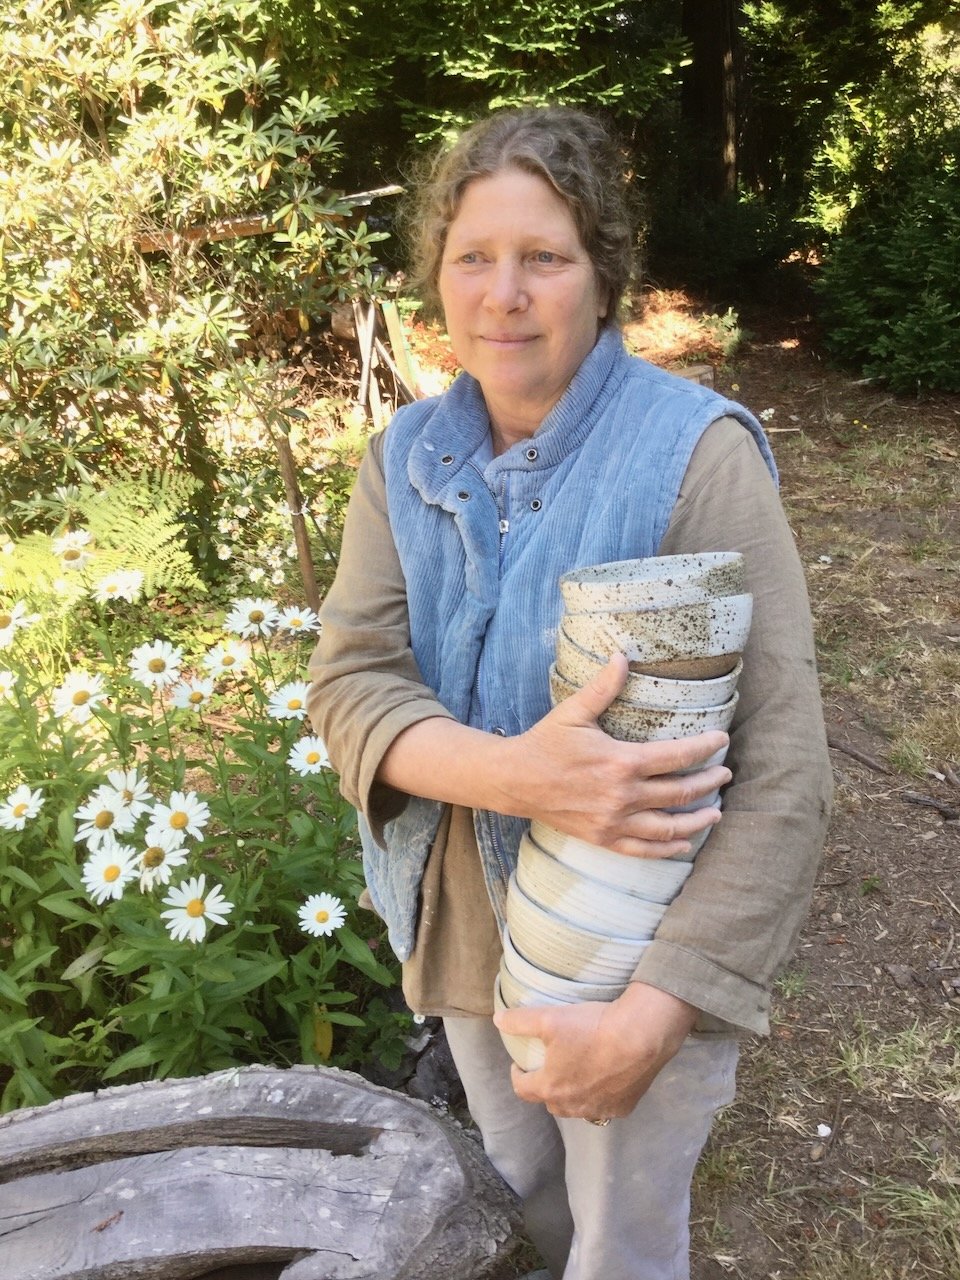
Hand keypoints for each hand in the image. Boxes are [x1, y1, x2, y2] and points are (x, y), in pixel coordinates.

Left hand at [495, 983, 697, 1119]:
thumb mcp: (549, 1018)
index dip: (518, 1075)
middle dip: (545, 1086)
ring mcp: (600, 1110)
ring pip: (577, 1108)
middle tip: (550, 1066)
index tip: (520, 1064)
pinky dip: (600, 1095)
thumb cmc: (591, 1028)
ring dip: (572, 1094)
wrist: (641, 1036)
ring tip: (576, 1072)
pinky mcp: (623, 1108)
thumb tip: (497, 1020)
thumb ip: (520, 1021)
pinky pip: (605, 1106)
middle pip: (550, 1102)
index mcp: (551, 1088)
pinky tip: (605, 1078)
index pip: (522, 1090)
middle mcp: (572, 1106)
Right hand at [500, 654, 731, 857]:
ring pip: (669, 826)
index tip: (721, 740)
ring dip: (698, 820)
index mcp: (622, 762)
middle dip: (710, 783)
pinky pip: (643, 850)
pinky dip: (668, 848)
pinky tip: (683, 843)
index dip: (705, 748)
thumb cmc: (545, 743)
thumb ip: (603, 687)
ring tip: (716, 812)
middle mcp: (623, 796)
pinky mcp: (603, 838)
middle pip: (681, 792)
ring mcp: (614, 821)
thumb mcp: (574, 711)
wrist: (514, 781)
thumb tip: (622, 656)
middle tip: (725, 774)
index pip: (678, 756)